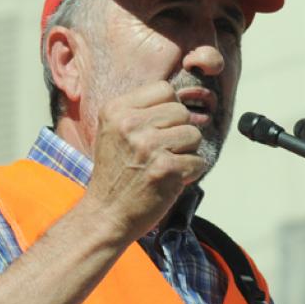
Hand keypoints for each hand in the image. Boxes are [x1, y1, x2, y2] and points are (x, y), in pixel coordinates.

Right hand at [81, 81, 208, 242]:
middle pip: (181, 112)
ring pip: (194, 134)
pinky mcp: (166, 169)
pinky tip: (171, 179)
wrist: (106, 214)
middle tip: (162, 152)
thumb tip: (183, 100)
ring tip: (166, 164)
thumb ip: (142, 112)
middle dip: (179, 132)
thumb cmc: (115, 174)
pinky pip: (198, 161)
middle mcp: (131, 124)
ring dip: (187, 152)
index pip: (164, 90)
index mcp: (116, 110)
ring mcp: (149, 146)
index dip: (169, 110)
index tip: (160, 128)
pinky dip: (190, 173)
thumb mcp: (114, 131)